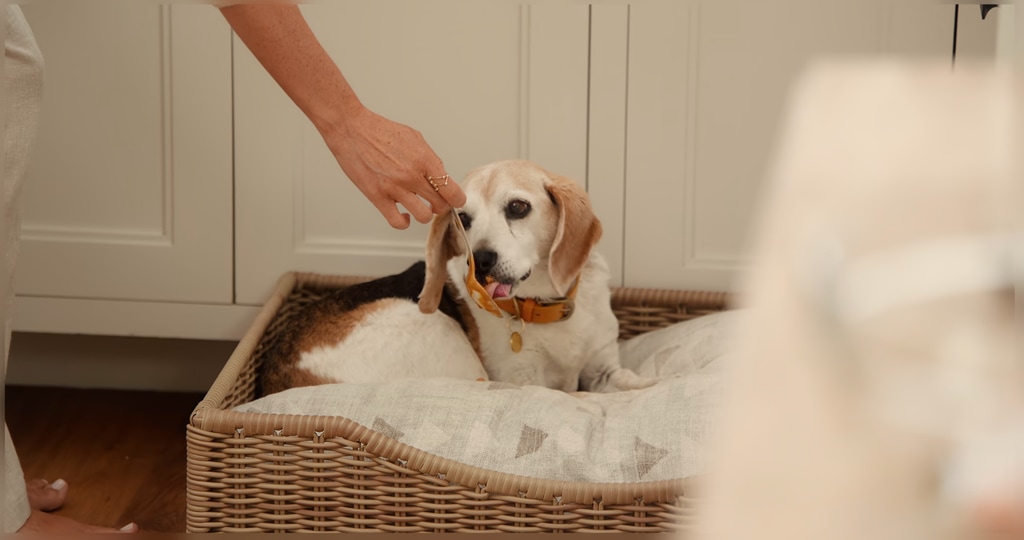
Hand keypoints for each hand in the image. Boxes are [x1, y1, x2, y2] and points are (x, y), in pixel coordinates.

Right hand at [325, 105, 465, 228]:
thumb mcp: (414, 138)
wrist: (351, 129)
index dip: (457, 199)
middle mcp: (412, 176)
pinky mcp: (378, 197)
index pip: (452, 190)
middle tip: (435, 200)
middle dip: (441, 205)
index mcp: (425, 160)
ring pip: (423, 216)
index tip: (455, 199)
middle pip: (441, 205)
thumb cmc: (380, 131)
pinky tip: (404, 214)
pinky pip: (398, 222)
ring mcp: (395, 188)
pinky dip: (404, 222)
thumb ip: (430, 159)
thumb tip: (441, 177)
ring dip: (424, 213)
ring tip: (419, 206)